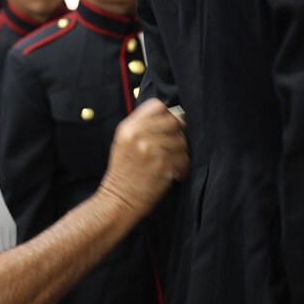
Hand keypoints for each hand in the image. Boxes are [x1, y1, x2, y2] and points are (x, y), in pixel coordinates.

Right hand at [99, 98, 188, 216]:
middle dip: (177, 133)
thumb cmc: (123, 172)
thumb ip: (142, 127)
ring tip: (172, 160)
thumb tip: (171, 118)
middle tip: (172, 145)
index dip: (166, 115)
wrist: (119, 198)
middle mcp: (139, 134)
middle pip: (173, 120)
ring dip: (181, 151)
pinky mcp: (163, 164)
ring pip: (181, 139)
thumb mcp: (124, 142)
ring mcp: (152, 149)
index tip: (167, 126)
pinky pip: (184, 157)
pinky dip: (183, 165)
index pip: (157, 105)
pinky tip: (174, 171)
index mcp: (128, 127)